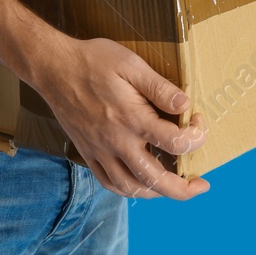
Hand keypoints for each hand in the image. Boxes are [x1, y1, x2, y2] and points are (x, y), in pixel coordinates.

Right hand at [31, 35, 210, 199]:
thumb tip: (185, 105)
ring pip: (132, 188)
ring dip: (157, 193)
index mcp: (132, 119)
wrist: (54, 68)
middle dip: (183, 189)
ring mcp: (100, 152)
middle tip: (201, 186)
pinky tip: (140, 184)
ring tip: (174, 187)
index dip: (195, 136)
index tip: (197, 121)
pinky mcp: (88, 154)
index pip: (175, 143)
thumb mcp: (131, 64)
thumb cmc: (94, 61)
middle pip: (156, 179)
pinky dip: (129, 190)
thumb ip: (160, 88)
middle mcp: (117, 142)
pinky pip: (109, 183)